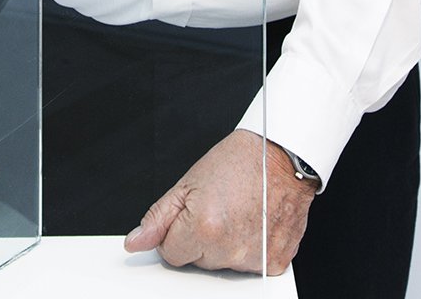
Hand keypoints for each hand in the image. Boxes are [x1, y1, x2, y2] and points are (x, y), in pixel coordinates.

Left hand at [123, 131, 315, 274]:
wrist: (284, 154)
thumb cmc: (241, 160)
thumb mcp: (190, 181)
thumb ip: (159, 217)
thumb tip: (136, 241)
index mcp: (204, 227)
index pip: (171, 253)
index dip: (178, 231)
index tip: (193, 213)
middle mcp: (229, 248)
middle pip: (198, 261)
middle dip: (203, 238)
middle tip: (220, 207)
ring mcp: (254, 259)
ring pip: (223, 265)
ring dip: (227, 244)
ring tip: (239, 212)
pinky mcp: (275, 264)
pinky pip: (250, 268)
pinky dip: (251, 248)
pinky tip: (255, 223)